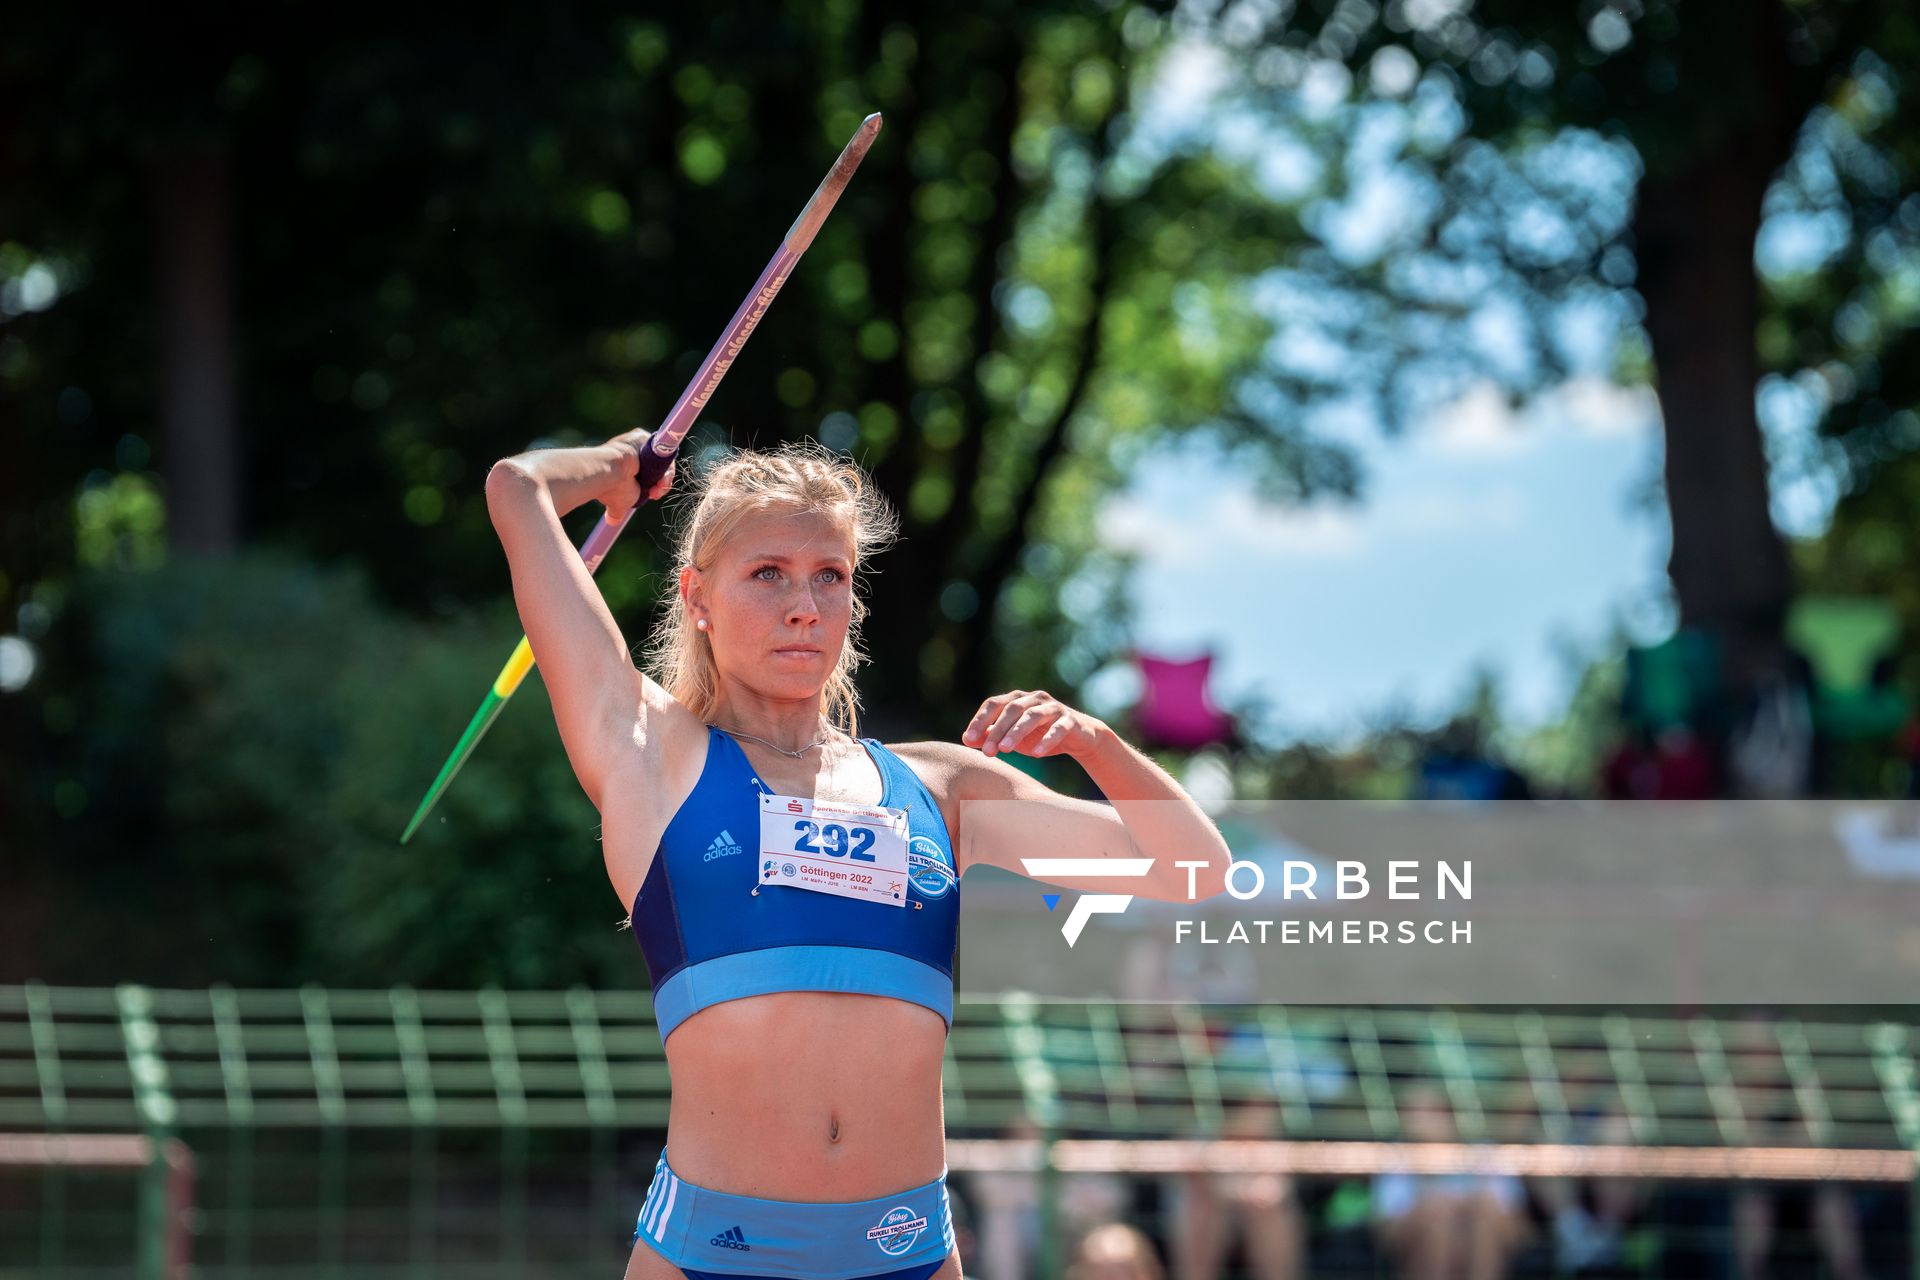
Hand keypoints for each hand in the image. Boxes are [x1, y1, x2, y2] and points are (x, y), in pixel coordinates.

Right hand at [602, 428, 676, 522]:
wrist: (608, 472)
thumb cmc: (612, 488)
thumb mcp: (620, 503)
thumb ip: (617, 510)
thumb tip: (611, 521)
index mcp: (627, 467)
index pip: (649, 476)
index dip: (654, 487)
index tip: (652, 496)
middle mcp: (633, 453)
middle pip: (658, 469)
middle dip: (660, 485)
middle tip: (654, 494)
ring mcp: (638, 444)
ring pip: (662, 463)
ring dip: (664, 479)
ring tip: (655, 490)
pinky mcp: (643, 437)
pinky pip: (663, 452)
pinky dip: (665, 467)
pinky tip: (659, 479)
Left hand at [962, 689, 1103, 758]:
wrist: (1078, 738)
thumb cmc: (1039, 735)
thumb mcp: (1012, 738)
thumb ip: (990, 736)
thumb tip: (966, 739)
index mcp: (1017, 700)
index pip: (994, 703)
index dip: (981, 719)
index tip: (970, 738)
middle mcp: (1034, 699)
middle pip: (1012, 709)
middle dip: (997, 730)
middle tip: (987, 751)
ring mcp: (1053, 708)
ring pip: (1033, 716)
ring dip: (1017, 732)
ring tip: (1005, 750)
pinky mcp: (1070, 720)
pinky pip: (1058, 728)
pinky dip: (1048, 739)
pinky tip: (1037, 754)